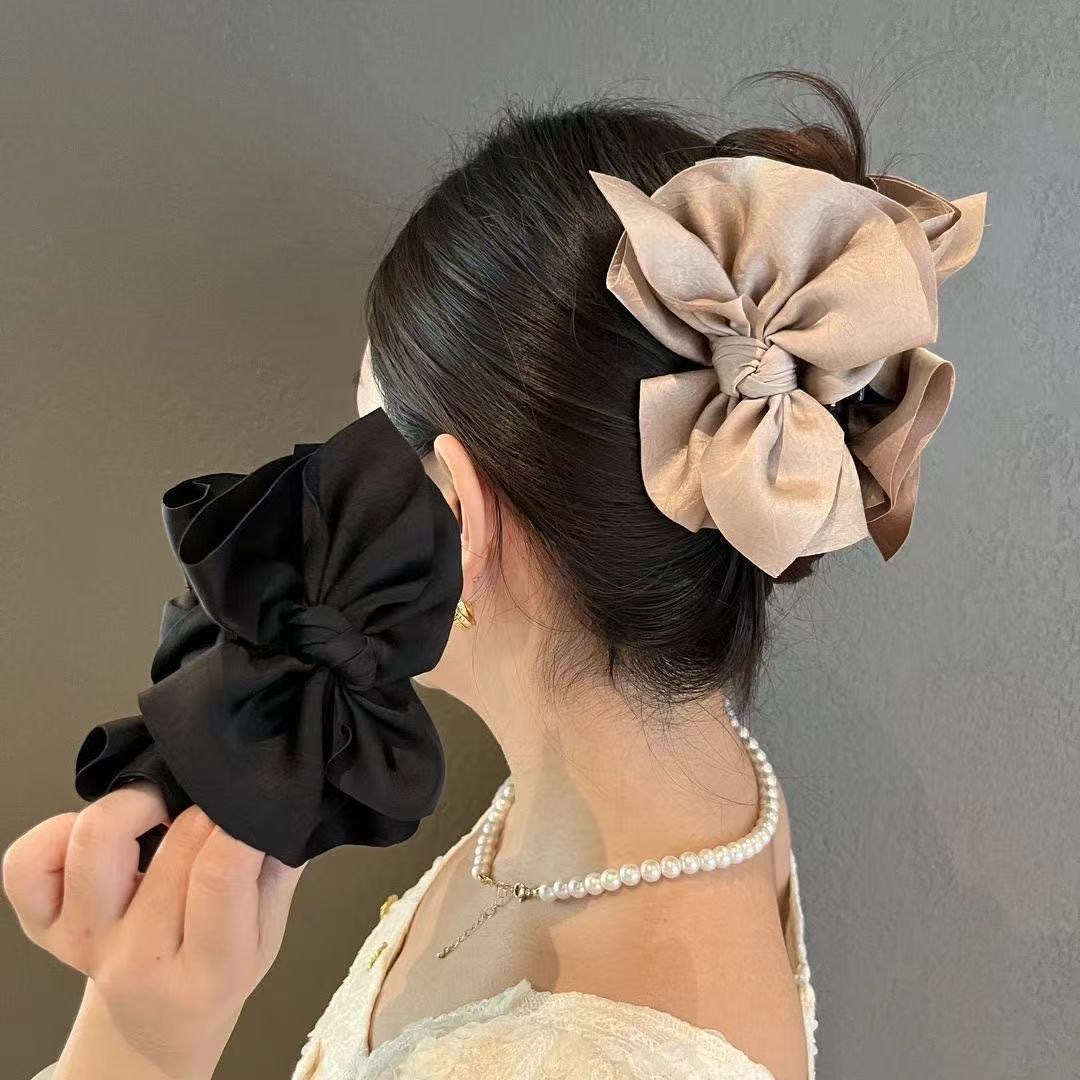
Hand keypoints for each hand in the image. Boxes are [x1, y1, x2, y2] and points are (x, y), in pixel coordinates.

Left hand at [3, 783, 306, 1078]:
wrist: (154, 1023)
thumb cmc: (213, 975)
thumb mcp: (267, 937)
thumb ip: (279, 872)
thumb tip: (289, 804)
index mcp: (206, 973)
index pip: (220, 874)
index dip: (240, 821)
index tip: (253, 802)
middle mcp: (136, 961)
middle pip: (173, 845)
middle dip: (207, 805)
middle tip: (219, 802)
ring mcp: (82, 942)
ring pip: (96, 840)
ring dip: (138, 803)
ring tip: (163, 807)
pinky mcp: (41, 925)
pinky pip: (28, 860)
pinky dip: (61, 829)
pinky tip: (107, 835)